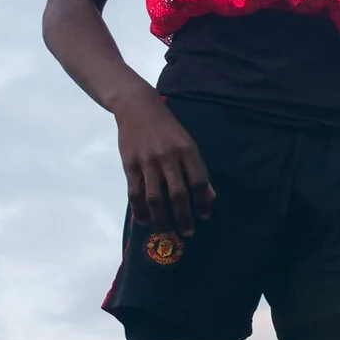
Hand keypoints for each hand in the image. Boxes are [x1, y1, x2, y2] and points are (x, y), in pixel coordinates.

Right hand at [114, 91, 213, 233]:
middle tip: (188, 232)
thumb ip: (197, 170)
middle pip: (178, 194)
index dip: (202, 202)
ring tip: (166, 231)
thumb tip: (209, 196)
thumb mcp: (188, 143)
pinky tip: (145, 220)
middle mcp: (168, 157)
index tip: (204, 217)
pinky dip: (140, 210)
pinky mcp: (130, 165)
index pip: (199, 182)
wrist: (137, 107)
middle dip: (184, 216)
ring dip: (161, 219)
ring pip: (155, 198)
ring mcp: (147, 162)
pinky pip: (135, 192)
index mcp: (187, 151)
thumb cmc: (167, 128)